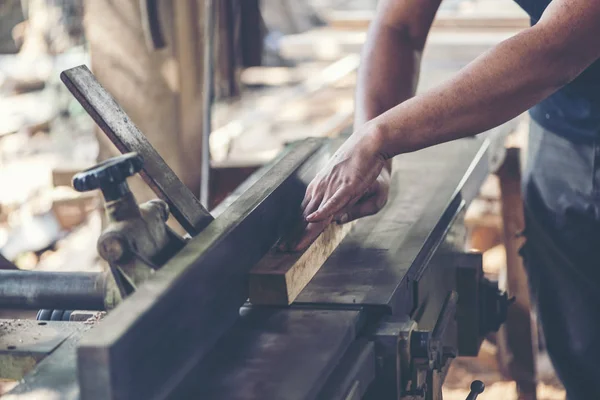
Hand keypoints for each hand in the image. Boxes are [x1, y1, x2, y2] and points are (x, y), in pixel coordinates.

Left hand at [283, 123, 388, 250]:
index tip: (286, 244)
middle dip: (295, 235)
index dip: (296, 230)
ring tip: (294, 246)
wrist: (370, 142)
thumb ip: (343, 207)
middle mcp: (322, 189)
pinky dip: (323, 211)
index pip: (305, 214)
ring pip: (316, 214)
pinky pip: (333, 201)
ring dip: (305, 231)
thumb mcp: (349, 190)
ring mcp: (332, 187)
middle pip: (306, 218)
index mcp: (319, 189)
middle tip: (282, 250)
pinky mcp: (346, 185)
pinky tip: (313, 220)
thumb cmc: (361, 165)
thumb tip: (335, 220)